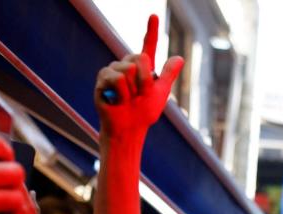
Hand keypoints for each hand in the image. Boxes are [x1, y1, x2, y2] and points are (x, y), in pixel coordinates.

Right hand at [94, 15, 183, 138]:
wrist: (130, 129)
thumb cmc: (143, 113)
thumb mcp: (160, 93)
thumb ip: (168, 75)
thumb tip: (179, 58)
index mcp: (143, 68)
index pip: (148, 46)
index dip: (151, 31)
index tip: (154, 15)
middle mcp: (127, 65)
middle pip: (140, 57)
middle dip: (145, 79)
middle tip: (140, 95)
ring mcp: (113, 71)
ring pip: (128, 68)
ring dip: (133, 89)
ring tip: (128, 99)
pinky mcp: (103, 79)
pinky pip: (117, 78)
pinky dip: (122, 93)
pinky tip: (117, 100)